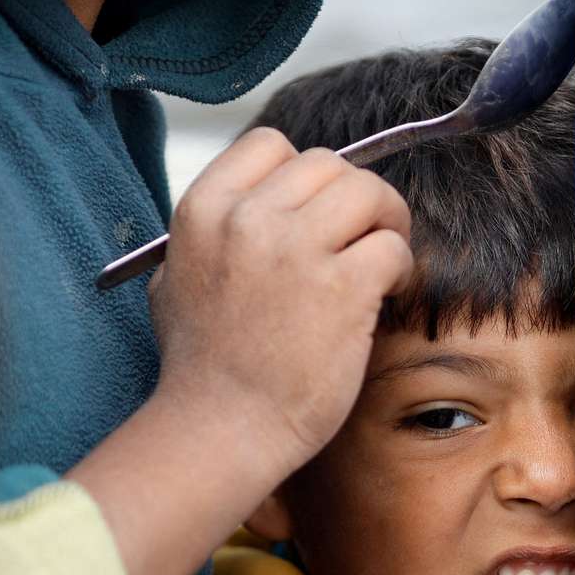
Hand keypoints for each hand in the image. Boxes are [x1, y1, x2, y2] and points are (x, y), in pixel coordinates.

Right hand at [68, 127, 410, 574]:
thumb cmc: (201, 368)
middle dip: (352, 199)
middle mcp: (248, 218)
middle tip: (361, 237)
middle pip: (328, 165)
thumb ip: (213, 234)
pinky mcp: (344, 286)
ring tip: (378, 262)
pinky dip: (398, 269)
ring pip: (368, 193)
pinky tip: (383, 297)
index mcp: (203, 209)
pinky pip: (392, 247)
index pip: (271, 145)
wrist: (220, 429)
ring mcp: (297, 249)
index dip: (303, 174)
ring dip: (384, 223)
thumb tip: (263, 204)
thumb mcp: (176, 280)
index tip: (315, 210)